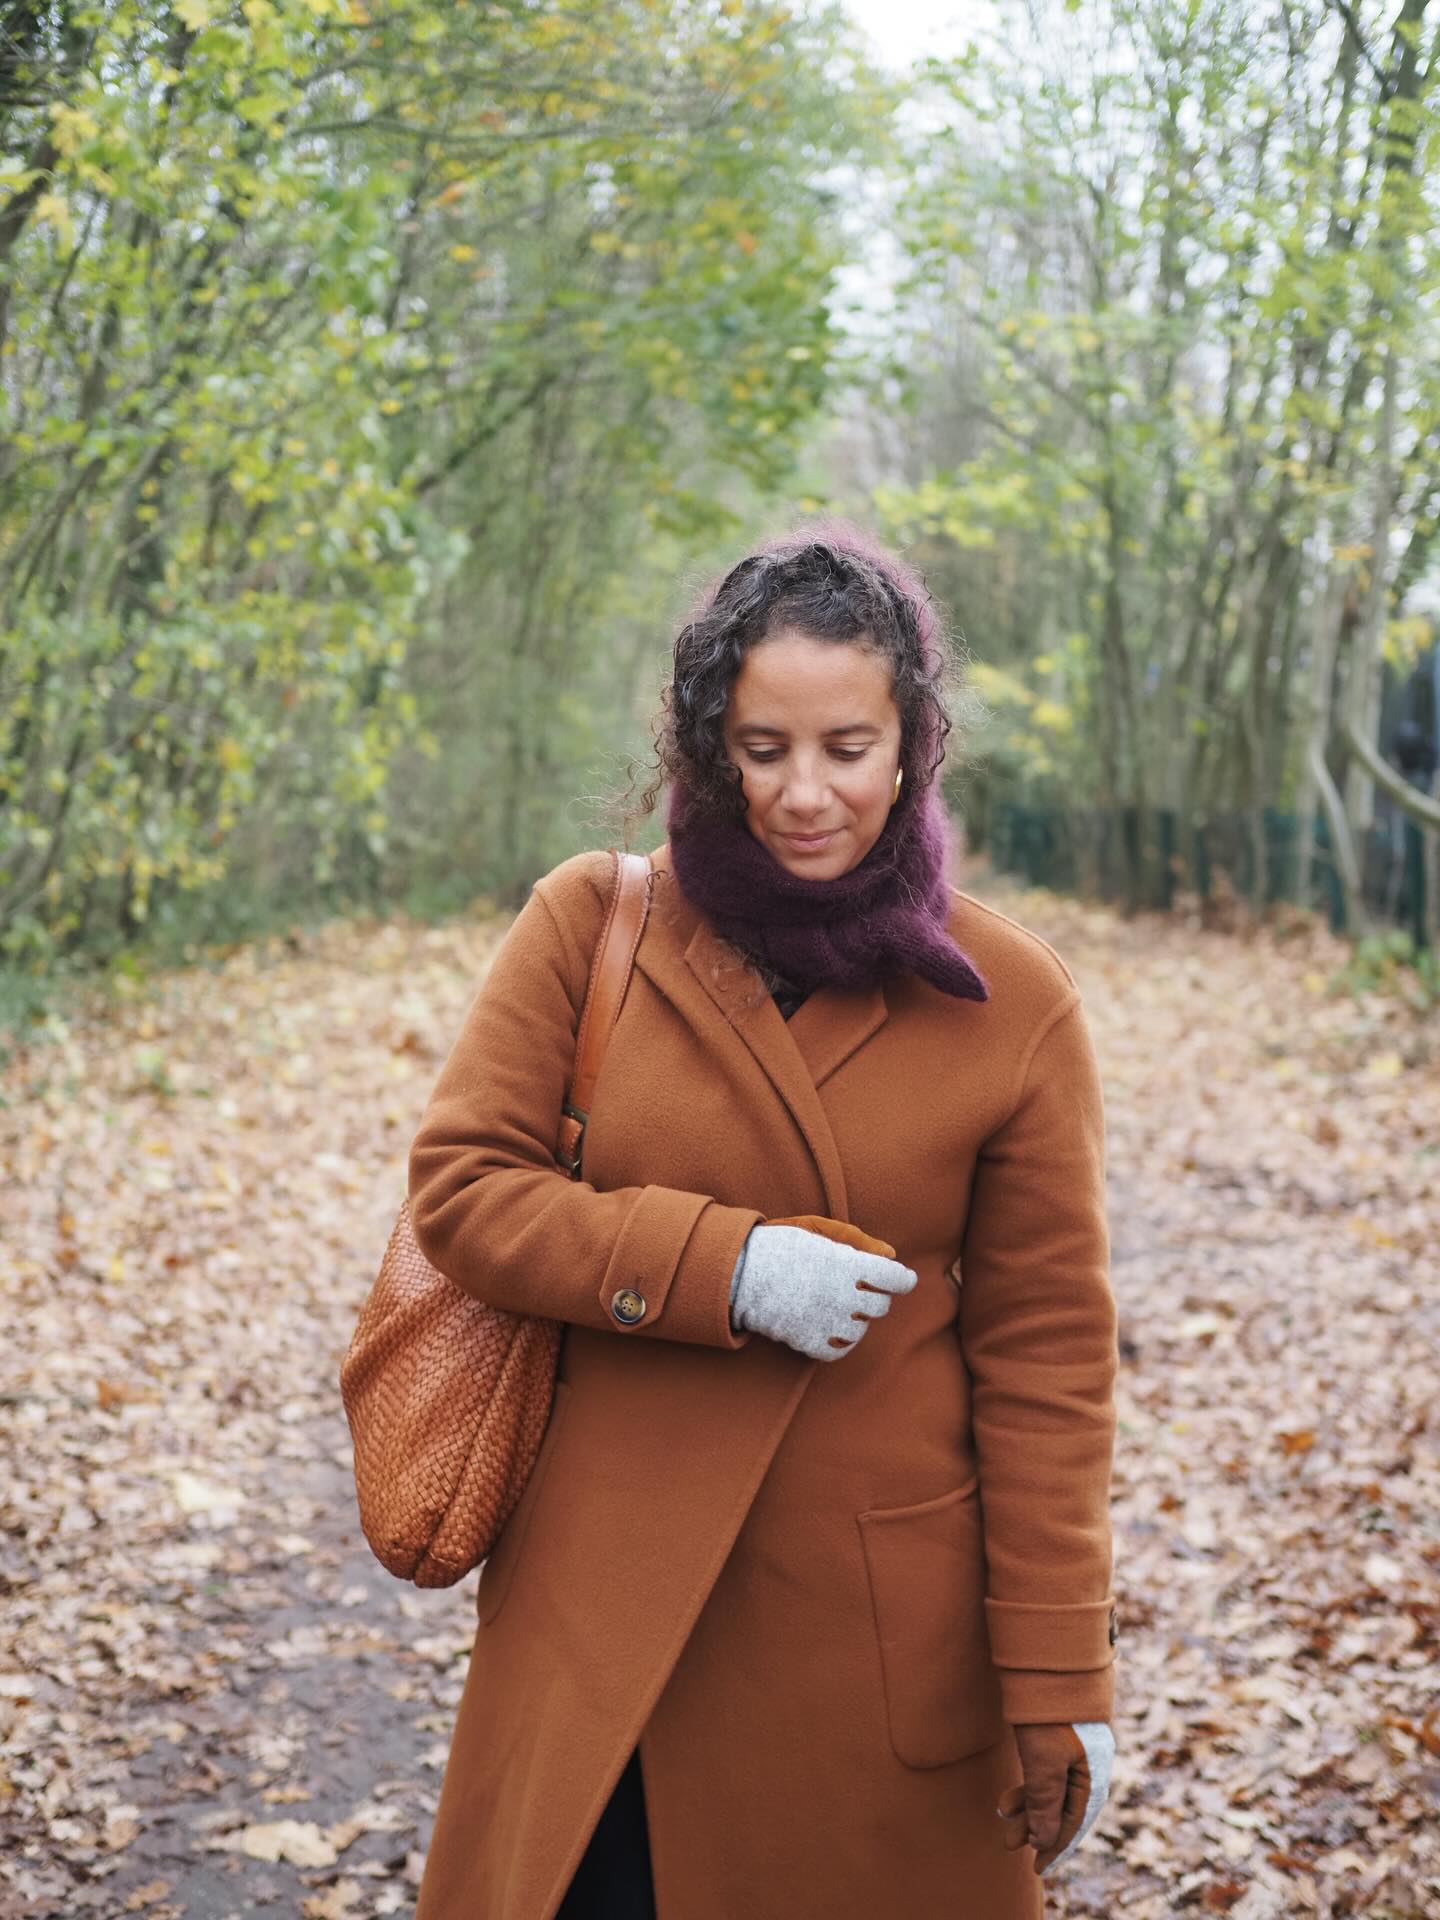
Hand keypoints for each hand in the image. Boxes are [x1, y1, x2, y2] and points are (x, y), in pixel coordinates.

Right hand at [728, 1219, 916, 1361]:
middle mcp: (845, 1297)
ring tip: (830, 1301)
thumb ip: (859, 1242)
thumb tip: (891, 1256)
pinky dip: (838, 1338)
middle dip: (872, 1294)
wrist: (741, 1274)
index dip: (902, 1279)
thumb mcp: (819, 1230)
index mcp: (849, 1266)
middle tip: (849, 1284)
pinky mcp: (813, 1343)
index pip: (896, 1279)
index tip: (902, 1278)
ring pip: (862, 1329)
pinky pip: (841, 1349)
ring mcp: (829, 1323)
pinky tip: (824, 1321)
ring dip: (854, 1317)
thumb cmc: (782, 1246)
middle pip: (881, 1305)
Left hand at [997, 1722, 1114, 1874]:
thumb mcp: (1044, 1760)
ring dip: (1027, 1808)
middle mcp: (1088, 1764)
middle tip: (1009, 1845)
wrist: (1050, 1659)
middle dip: (1036, 1828)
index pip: (1074, 1822)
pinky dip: (1027, 1786)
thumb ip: (1045, 1802)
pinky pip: (1045, 1772)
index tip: (1038, 1867)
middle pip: (1062, 1808)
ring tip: (1002, 1818)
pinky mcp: (1059, 1737)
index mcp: (1093, 1774)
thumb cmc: (1049, 1711)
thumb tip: (1043, 1841)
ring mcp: (1075, 1750)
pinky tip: (1007, 1797)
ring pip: (1051, 1790)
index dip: (1056, 1846)